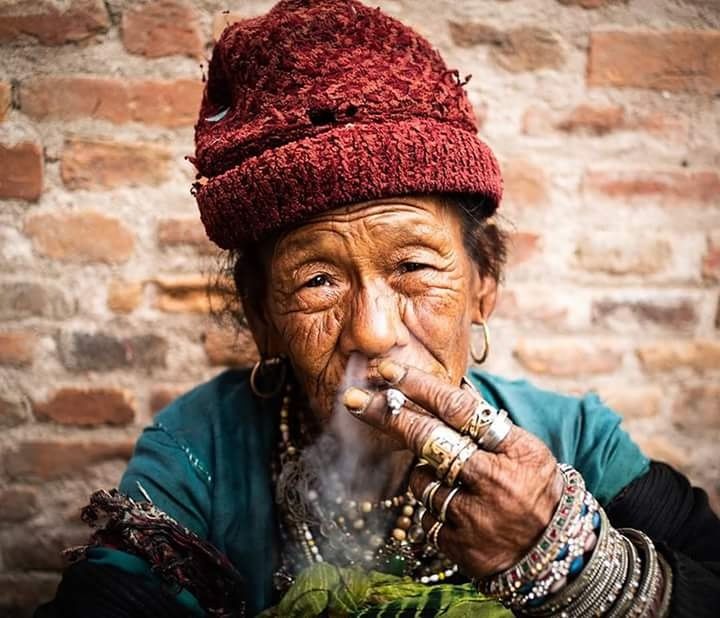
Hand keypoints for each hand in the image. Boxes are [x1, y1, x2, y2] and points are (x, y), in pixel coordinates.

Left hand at [343, 360, 562, 577]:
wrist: (554, 556)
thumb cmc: (534, 490)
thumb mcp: (525, 451)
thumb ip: (487, 423)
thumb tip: (448, 387)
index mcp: (515, 449)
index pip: (459, 409)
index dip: (419, 386)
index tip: (387, 370)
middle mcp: (494, 479)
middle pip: (428, 438)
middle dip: (388, 415)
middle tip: (355, 399)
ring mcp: (474, 515)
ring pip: (419, 480)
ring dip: (425, 475)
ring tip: (456, 484)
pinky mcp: (457, 544)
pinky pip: (423, 514)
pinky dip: (432, 507)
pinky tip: (458, 513)